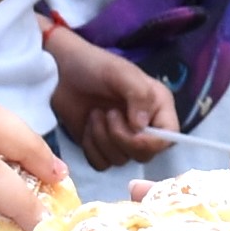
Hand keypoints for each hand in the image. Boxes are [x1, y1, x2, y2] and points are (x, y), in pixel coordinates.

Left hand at [45, 21, 180, 163]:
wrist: (61, 72)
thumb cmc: (94, 66)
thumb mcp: (120, 73)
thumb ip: (138, 95)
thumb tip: (141, 126)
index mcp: (157, 106)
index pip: (169, 137)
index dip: (152, 141)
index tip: (133, 130)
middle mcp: (144, 126)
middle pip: (144, 154)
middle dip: (121, 137)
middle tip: (107, 113)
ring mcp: (122, 139)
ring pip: (121, 160)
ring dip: (102, 138)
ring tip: (95, 113)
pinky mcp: (101, 148)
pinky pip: (101, 164)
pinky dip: (91, 148)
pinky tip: (87, 127)